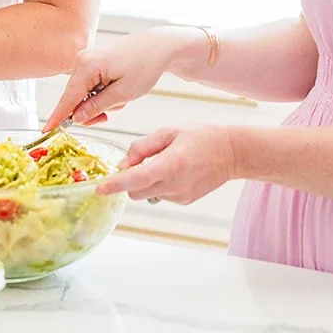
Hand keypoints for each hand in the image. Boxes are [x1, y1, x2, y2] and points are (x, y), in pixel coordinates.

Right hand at [43, 28, 193, 131]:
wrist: (157, 47)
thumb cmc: (144, 66)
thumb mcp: (123, 94)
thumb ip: (97, 106)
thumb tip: (76, 117)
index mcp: (87, 66)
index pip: (67, 98)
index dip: (58, 117)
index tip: (46, 132)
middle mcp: (82, 61)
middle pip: (75, 98)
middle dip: (91, 111)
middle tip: (108, 116)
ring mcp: (86, 61)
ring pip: (84, 95)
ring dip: (100, 103)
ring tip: (120, 98)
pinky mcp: (92, 63)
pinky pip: (90, 87)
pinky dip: (103, 95)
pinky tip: (117, 90)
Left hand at [97, 126, 237, 202]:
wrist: (232, 153)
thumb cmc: (201, 136)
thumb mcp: (170, 131)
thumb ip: (143, 146)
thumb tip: (123, 163)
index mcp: (171, 163)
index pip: (136, 178)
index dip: (116, 184)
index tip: (99, 188)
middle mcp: (175, 184)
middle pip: (136, 191)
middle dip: (129, 181)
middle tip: (139, 161)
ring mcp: (181, 195)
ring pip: (147, 194)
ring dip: (145, 182)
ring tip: (164, 162)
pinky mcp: (184, 201)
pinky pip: (161, 195)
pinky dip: (159, 184)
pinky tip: (175, 171)